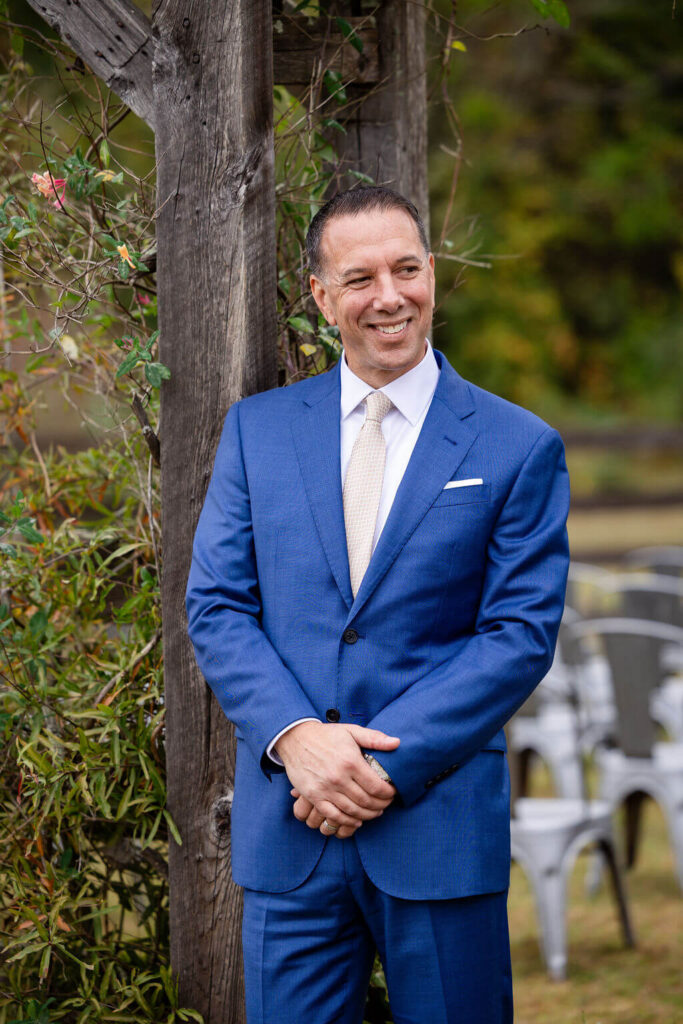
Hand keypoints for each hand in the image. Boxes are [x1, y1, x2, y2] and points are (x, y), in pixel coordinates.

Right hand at [275, 721, 398, 831]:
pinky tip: (356, 820)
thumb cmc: (326, 735)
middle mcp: (338, 778)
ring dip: (367, 815)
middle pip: (366, 801)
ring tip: (375, 812)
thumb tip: (397, 743)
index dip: (388, 793)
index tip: (392, 793)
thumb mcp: (351, 731)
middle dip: (381, 805)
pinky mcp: (314, 796)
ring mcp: (325, 789)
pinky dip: (347, 822)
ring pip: (352, 811)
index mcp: (350, 762)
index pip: (376, 786)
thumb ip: (375, 738)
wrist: (296, 739)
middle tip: (386, 804)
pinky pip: (333, 815)